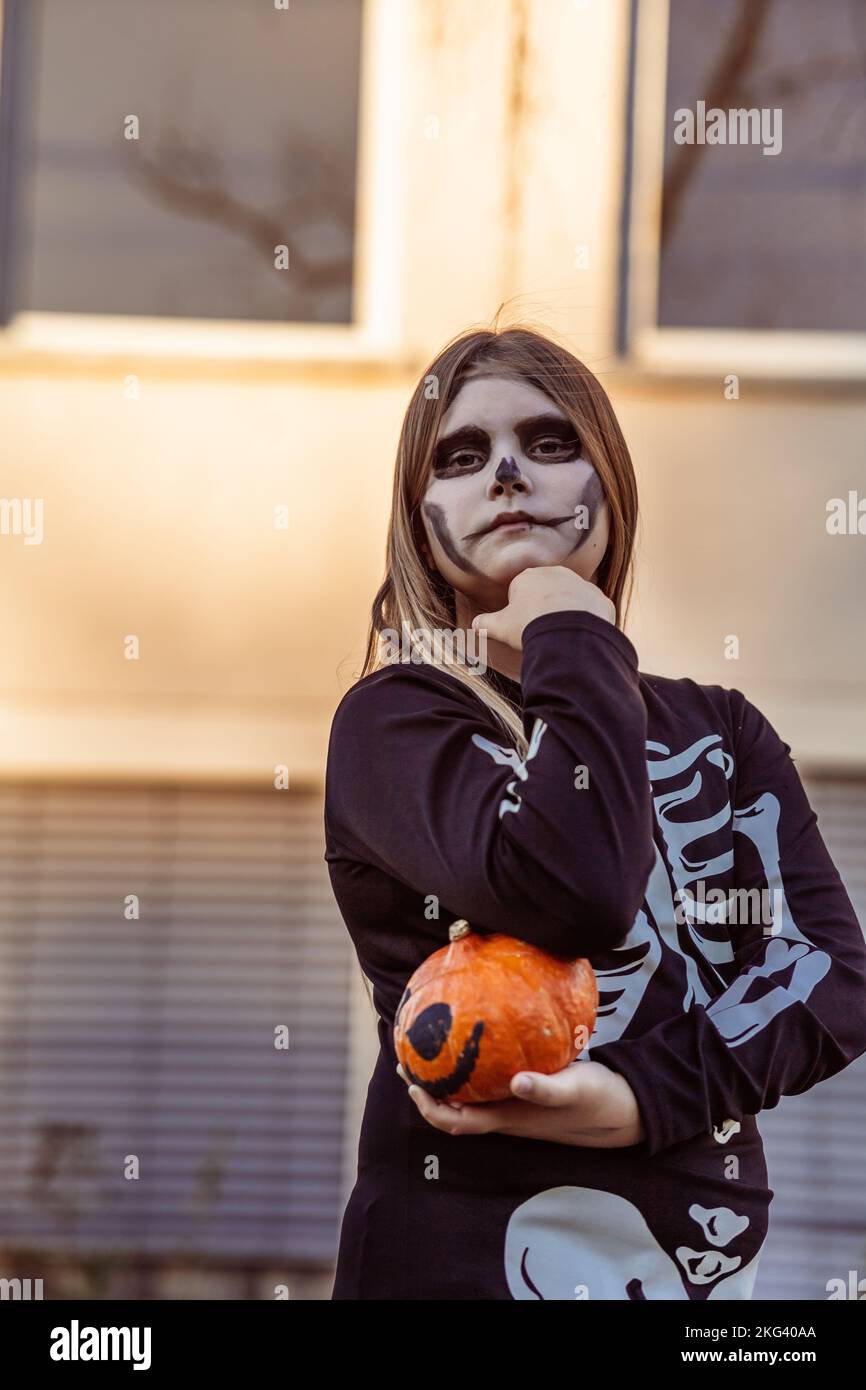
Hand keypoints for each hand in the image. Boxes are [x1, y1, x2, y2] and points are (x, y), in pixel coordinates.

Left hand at [396, 1058, 645, 1147]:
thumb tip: (516, 1082)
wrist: (625, 1109)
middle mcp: (506, 1115)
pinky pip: (490, 1082)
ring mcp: (515, 1105)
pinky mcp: (526, 1092)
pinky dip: (474, 1066)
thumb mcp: (575, 1089)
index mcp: (510, 1118)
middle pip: (453, 1110)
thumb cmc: (598, 1100)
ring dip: (447, 1078)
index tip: (413, 1083)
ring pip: (469, 1097)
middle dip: (427, 1089)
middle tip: (408, 1057)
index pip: (456, 1121)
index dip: (430, 1107)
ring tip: (431, 1046)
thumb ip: (546, 1088)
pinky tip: (477, 1039)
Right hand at [471, 565, 615, 651]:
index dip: (519, 610)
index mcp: (529, 577)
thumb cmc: (529, 626)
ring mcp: (582, 585)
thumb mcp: (500, 627)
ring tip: (560, 636)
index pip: (520, 590)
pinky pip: (592, 612)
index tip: (521, 625)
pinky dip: (587, 623)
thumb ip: (485, 624)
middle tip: (540, 631)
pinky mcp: (600, 600)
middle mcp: (557, 574)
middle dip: (543, 609)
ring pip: (571, 600)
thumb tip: (474, 625)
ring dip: (566, 615)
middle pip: (547, 592)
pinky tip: (579, 637)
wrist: (568, 633)